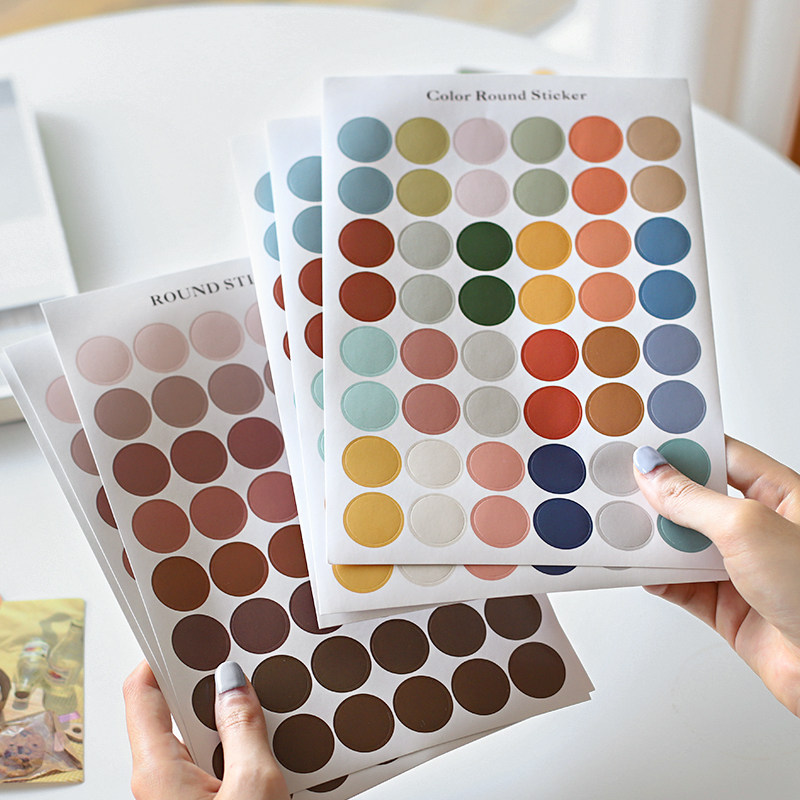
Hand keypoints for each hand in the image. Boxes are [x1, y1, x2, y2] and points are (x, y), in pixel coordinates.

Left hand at [123, 660, 289, 799]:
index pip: (144, 692)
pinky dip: (235, 751)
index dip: (164, 657)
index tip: (193, 635)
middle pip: (175, 714)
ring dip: (228, 724)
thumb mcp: (254, 784)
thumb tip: (233, 683)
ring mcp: (178, 799)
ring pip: (198, 742)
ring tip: (263, 708)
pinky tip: (265, 748)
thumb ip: (243, 728)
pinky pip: (212, 768)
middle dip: (209, 688)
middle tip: (240, 665)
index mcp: (158, 770)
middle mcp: (159, 784)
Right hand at [633, 436, 799, 717]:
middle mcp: (761, 530)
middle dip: (659, 495)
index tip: (645, 443)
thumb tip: (653, 471)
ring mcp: (743, 569)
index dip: (684, 448)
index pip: (723, 457)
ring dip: (653, 539)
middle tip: (623, 485)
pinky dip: (657, 578)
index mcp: (782, 497)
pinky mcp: (728, 607)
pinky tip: (640, 569)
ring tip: (623, 527)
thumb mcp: (748, 527)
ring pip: (683, 544)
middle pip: (696, 501)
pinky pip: (680, 585)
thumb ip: (692, 499)